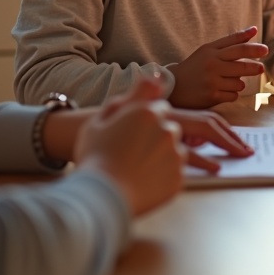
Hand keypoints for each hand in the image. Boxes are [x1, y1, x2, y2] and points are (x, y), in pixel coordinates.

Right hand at [42, 105, 253, 169]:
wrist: (96, 188)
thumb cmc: (98, 151)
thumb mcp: (112, 114)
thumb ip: (137, 95)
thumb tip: (154, 76)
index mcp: (157, 111)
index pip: (195, 115)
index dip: (214, 126)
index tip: (227, 133)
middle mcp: (170, 129)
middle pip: (209, 127)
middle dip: (231, 138)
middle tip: (246, 149)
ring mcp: (174, 153)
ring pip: (200, 150)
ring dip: (216, 153)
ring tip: (236, 156)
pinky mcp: (174, 176)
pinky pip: (191, 171)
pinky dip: (201, 169)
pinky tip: (214, 170)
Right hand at [74, 77, 186, 215]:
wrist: (98, 197)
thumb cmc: (94, 157)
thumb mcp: (101, 120)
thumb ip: (130, 96)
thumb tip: (152, 77)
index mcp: (148, 113)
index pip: (159, 108)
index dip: (146, 121)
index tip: (134, 133)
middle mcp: (167, 130)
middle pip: (170, 128)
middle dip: (156, 137)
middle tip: (134, 153)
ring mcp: (175, 155)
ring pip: (175, 150)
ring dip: (162, 156)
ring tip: (137, 169)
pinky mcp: (179, 178)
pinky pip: (175, 173)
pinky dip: (163, 176)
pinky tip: (143, 182)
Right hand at [167, 27, 267, 107]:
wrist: (174, 87)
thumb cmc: (196, 66)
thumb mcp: (209, 50)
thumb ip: (232, 40)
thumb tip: (254, 30)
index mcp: (211, 51)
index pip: (237, 47)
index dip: (254, 48)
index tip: (265, 50)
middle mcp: (211, 65)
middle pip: (241, 65)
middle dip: (255, 67)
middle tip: (261, 68)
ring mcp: (211, 81)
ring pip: (239, 82)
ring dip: (239, 82)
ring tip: (228, 81)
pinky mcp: (212, 96)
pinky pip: (233, 95)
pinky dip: (232, 93)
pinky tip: (222, 91)